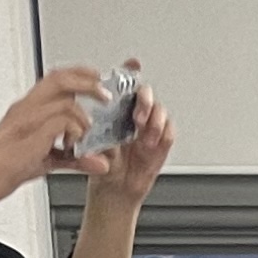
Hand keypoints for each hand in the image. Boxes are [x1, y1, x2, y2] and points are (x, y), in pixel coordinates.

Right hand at [0, 69, 109, 211]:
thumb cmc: (6, 167)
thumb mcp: (48, 161)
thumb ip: (76, 159)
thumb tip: (100, 163)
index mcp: (28, 108)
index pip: (55, 78)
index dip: (79, 73)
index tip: (98, 77)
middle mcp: (26, 108)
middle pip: (60, 79)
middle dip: (88, 83)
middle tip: (105, 95)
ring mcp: (26, 119)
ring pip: (65, 101)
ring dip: (83, 118)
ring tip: (83, 135)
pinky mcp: (30, 133)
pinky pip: (61, 121)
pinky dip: (74, 131)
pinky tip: (72, 145)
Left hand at [77, 75, 175, 203]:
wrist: (112, 194)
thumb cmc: (98, 169)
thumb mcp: (88, 150)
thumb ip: (93, 139)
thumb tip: (92, 131)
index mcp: (114, 113)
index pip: (123, 87)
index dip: (130, 72)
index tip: (133, 63)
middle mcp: (133, 118)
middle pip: (145, 94)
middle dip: (145, 99)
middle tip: (138, 113)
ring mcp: (148, 131)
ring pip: (160, 111)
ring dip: (155, 118)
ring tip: (145, 132)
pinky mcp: (160, 146)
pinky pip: (169, 133)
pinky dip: (163, 134)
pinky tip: (152, 143)